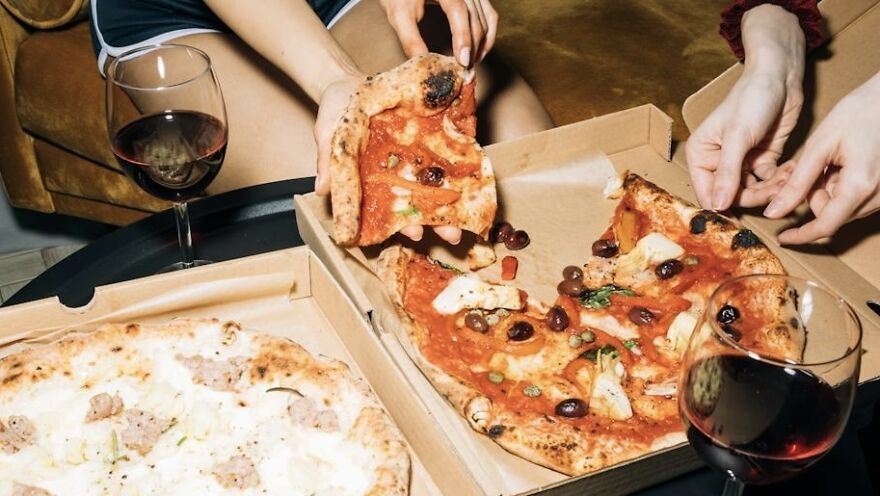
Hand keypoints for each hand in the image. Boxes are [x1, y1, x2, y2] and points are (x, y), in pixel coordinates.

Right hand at [314, 75, 462, 244]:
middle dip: (439, 221)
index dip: (403, 226)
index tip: (415, 235)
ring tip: (468, 215)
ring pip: (441, 182)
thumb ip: (327, 160)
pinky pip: (454, 147)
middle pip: (422, 203)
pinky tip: (476, 174)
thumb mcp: (328, 133)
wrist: (351, 80)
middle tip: (451, 235)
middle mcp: (402, 172)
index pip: (392, 212)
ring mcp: (421, 153)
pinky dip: (466, 160)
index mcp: (376, 182)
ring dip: (457, 200)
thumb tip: (322, 189)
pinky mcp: (436, 131)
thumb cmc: (337, 111)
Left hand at [379, 0, 497, 66]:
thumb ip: (410, 38)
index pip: (458, 9)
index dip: (462, 35)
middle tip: (465, 69)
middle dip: (473, 45)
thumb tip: (423, 64)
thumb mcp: (399, 13)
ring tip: (471, 63)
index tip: (462, 60)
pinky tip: (479, 50)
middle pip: (475, 16)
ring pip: (486, 17)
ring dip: (482, 42)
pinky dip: (487, 34)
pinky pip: (489, 15)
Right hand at [686, 4, 805, 210]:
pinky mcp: (763, 159)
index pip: (707, 193)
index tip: (741, 216)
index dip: (722, 206)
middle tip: (775, 189)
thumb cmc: (751, 99)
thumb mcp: (737, 137)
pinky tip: (790, 170)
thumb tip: (717, 207)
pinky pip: (769, 181)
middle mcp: (718, 162)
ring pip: (752, 191)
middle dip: (754, 196)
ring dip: (770, 189)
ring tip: (786, 177)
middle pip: (732, 196)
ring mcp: (741, 162)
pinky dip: (780, 180)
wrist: (780, 76)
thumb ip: (727, 174)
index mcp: (701, 156)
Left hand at [761, 72, 879, 243]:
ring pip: (845, 207)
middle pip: (833, 215)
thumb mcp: (820, 145)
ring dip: (828, 191)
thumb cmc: (860, 111)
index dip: (801, 235)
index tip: (782, 238)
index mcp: (860, 186)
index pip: (825, 226)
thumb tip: (774, 212)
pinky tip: (840, 163)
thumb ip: (796, 182)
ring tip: (828, 161)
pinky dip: (842, 186)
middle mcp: (878, 195)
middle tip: (807, 169)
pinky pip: (859, 197)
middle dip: (813, 198)